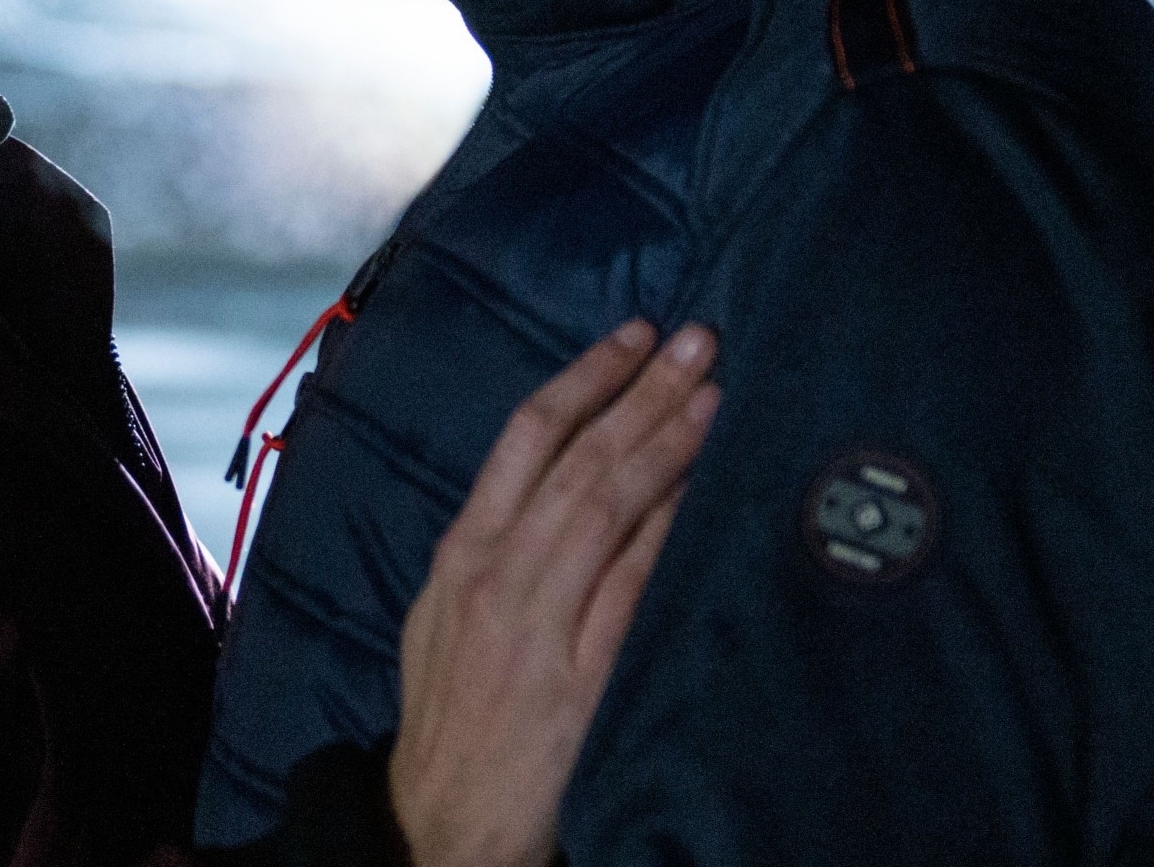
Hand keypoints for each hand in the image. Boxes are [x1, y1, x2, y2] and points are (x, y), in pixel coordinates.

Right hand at [388, 321, 719, 866]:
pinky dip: (666, 533)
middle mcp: (499, 573)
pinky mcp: (581, 677)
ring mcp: (540, 623)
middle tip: (698, 340)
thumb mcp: (446, 610)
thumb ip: (497, 545)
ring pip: (608, 509)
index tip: (635, 335)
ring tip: (712, 395)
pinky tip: (702, 492)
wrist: (442, 817)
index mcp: (464, 549)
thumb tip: (557, 479)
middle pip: (578, 460)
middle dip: (642, 393)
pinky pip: (631, 589)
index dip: (586, 378)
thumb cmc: (451, 709)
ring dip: (665, 446)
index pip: (528, 437)